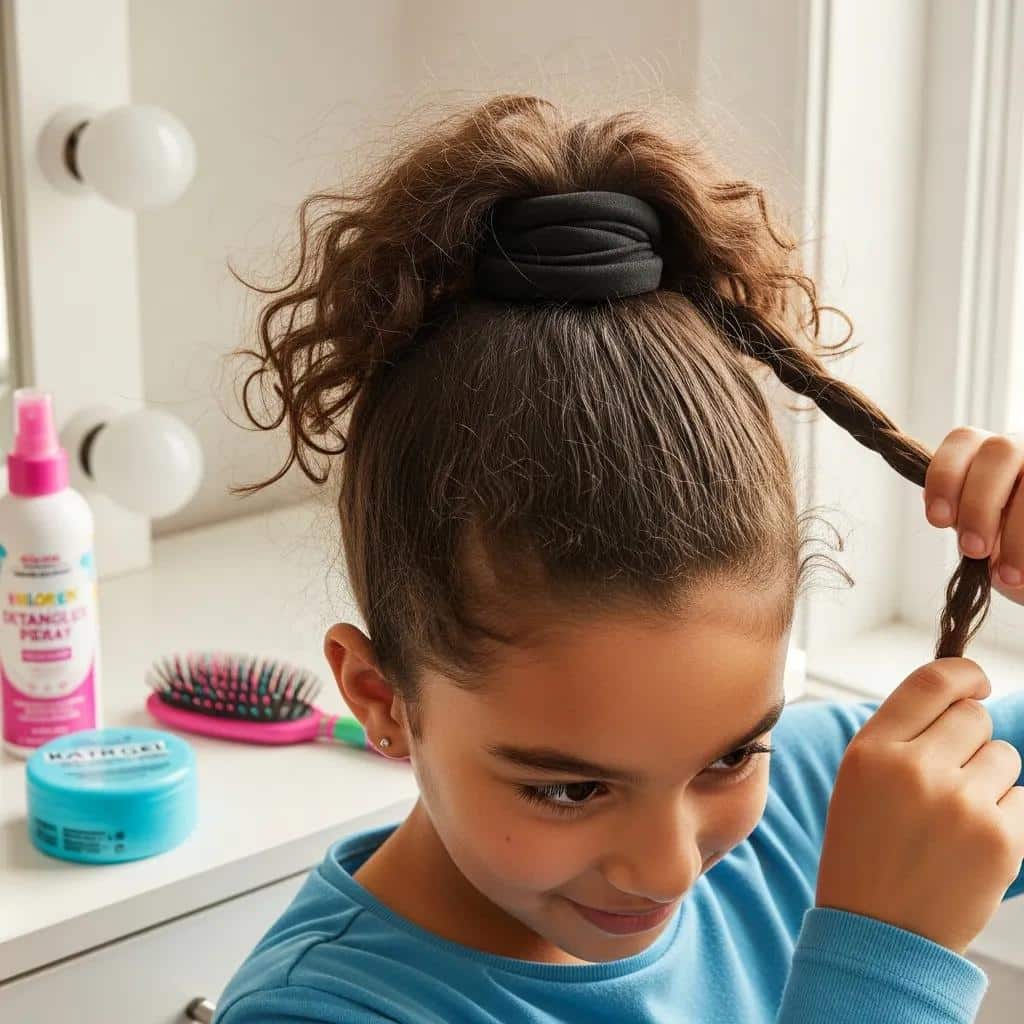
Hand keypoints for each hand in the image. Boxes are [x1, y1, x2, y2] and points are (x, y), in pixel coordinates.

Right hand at [817, 658, 1023, 954]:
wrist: (879, 930)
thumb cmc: (866, 849)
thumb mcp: (858, 780)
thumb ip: (900, 736)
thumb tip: (963, 700)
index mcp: (871, 750)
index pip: (932, 682)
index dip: (964, 675)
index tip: (976, 685)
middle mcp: (914, 768)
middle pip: (974, 718)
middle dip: (970, 741)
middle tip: (949, 779)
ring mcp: (960, 803)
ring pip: (1004, 757)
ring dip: (991, 779)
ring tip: (958, 816)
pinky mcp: (1000, 839)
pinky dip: (1008, 815)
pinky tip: (975, 841)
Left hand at [923, 426, 1023, 604]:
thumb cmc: (1008, 550)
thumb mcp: (980, 533)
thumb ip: (961, 515)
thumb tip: (939, 507)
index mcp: (989, 454)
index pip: (963, 440)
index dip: (945, 476)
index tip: (938, 520)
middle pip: (1000, 451)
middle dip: (980, 503)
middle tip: (973, 549)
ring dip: (1017, 531)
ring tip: (1008, 574)